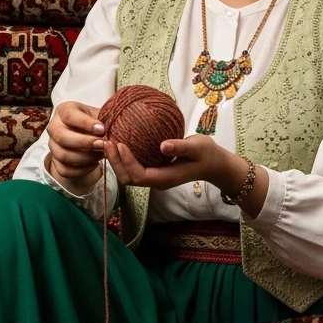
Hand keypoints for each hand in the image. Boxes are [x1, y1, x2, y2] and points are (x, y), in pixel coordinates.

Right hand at [45, 101, 105, 191]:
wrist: (88, 136)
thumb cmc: (95, 122)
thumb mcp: (100, 116)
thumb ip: (104, 121)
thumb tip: (107, 132)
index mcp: (64, 110)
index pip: (69, 115)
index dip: (86, 123)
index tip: (102, 129)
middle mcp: (54, 127)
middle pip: (62, 137)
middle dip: (85, 143)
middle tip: (102, 144)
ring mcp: (53, 145)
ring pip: (63, 155)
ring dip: (85, 157)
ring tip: (101, 154)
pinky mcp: (55, 162)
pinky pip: (65, 170)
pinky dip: (82, 169)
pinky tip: (95, 163)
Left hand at [100, 132, 226, 191]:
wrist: (216, 165)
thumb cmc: (208, 155)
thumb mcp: (198, 147)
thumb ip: (181, 146)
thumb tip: (162, 146)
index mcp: (166, 178)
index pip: (140, 175)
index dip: (127, 162)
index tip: (120, 143)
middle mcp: (157, 181)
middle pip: (128, 178)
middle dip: (115, 162)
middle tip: (107, 141)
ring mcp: (155, 177)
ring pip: (128, 175)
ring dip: (116, 160)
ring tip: (108, 141)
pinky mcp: (154, 171)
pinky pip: (134, 168)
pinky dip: (123, 158)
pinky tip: (120, 141)